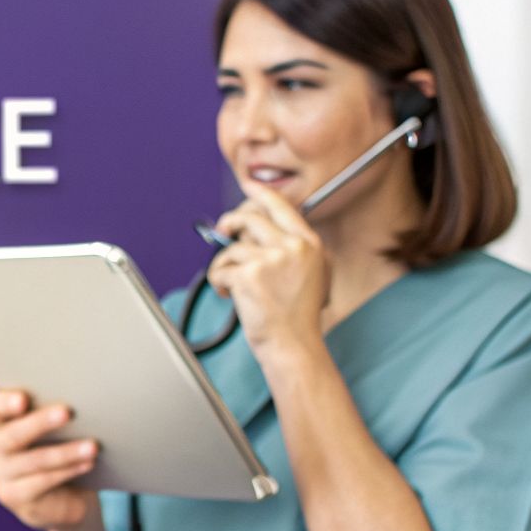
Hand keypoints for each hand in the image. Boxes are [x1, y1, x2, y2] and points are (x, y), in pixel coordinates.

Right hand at [0, 388, 98, 530]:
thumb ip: (54, 414)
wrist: (61, 497)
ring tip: (92, 446)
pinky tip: (87, 464)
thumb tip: (81, 399)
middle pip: (12, 435)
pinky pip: (41, 482)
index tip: (23, 399)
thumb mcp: (53, 429)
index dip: (4, 403)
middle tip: (67, 412)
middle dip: (40, 423)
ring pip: (32, 461)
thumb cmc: (58, 449)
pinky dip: (67, 472)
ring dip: (65, 452)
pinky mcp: (12, 497)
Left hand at [209, 180, 330, 360]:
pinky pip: (220, 267)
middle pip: (251, 218)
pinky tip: (229, 295)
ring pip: (232, 246)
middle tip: (223, 230)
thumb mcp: (312, 275)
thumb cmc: (297, 317)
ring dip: (225, 264)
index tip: (248, 185)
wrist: (293, 345)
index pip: (282, 206)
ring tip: (232, 286)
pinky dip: (218, 281)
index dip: (261, 194)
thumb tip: (261, 229)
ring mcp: (270, 259)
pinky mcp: (249, 274)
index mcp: (309, 244)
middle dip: (231, 222)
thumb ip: (294, 249)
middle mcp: (292, 246)